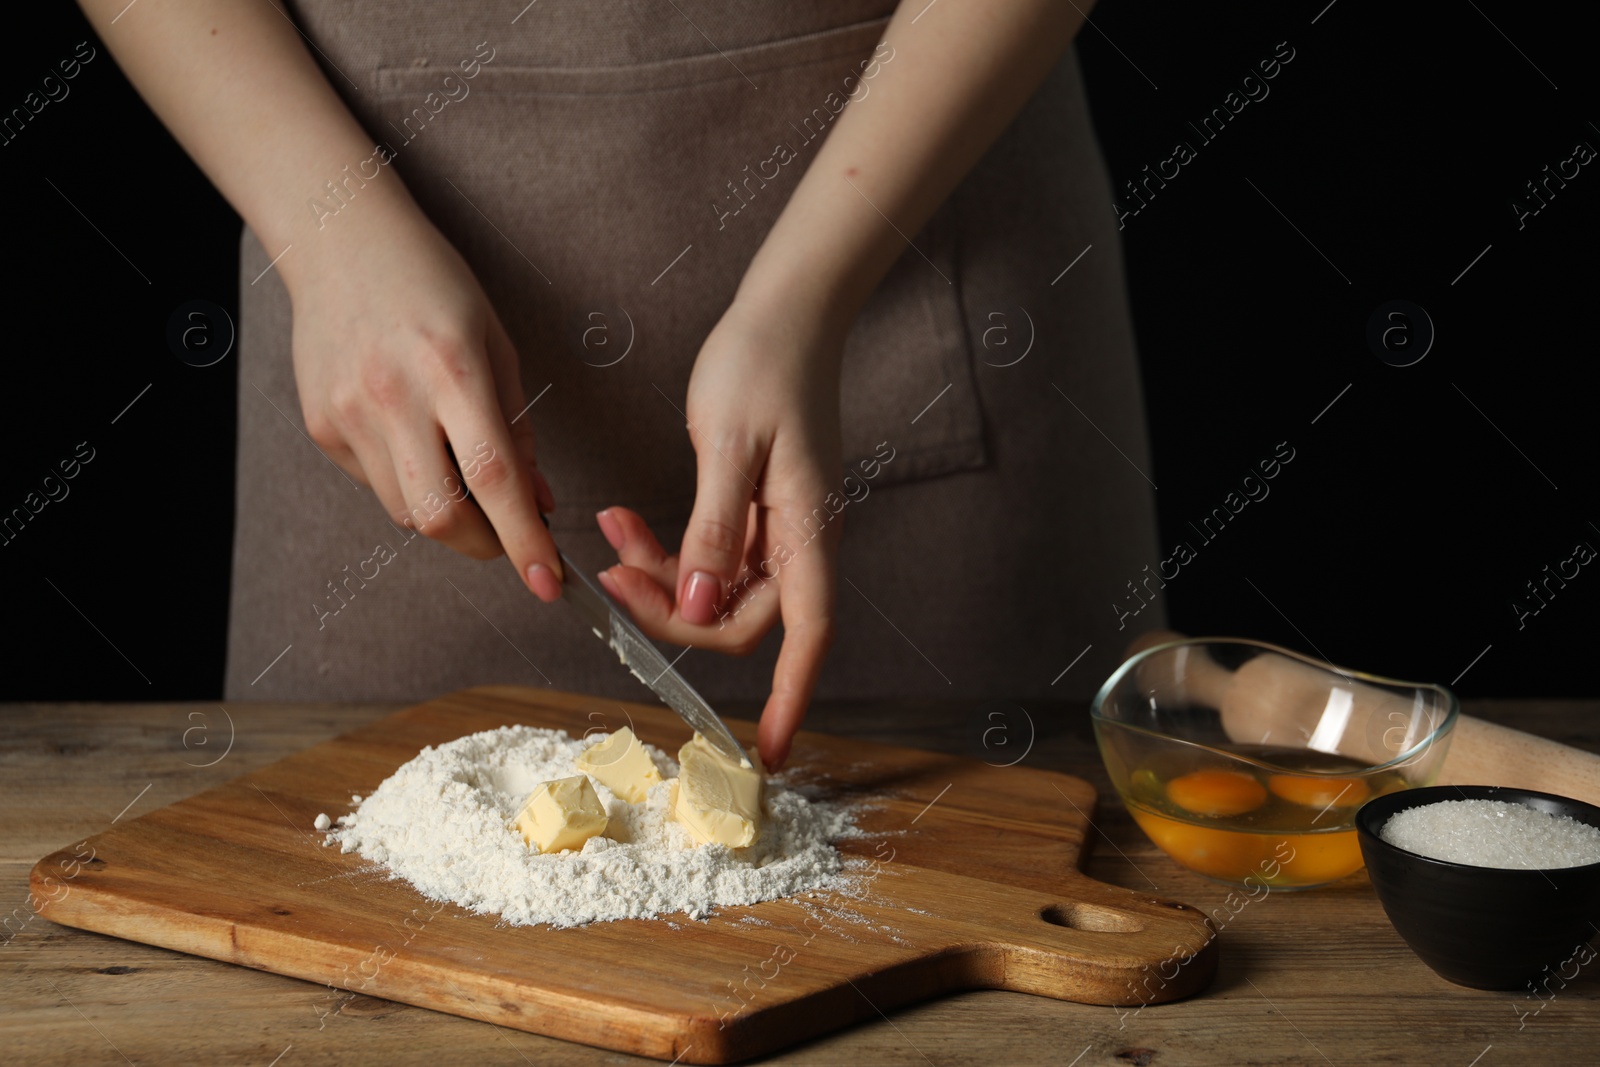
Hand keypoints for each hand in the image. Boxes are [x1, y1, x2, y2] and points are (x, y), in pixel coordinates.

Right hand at [286, 197, 562, 597]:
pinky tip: (414, 439)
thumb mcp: (496, 344)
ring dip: (447, 515)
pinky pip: (375, 485)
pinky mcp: (321, 426)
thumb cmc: (433, 286)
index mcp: (452, 369)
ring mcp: (349, 414)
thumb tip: (539, 502)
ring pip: (406, 511)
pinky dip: (408, 483)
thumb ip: (519, 428)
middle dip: (485, 545)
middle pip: (440, 516)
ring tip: (461, 471)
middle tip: (510, 535)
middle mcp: (394, 396)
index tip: (548, 581)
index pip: (493, 478)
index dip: (524, 539)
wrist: (341, 242)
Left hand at [595, 298, 845, 770]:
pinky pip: (709, 557)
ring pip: (716, 592)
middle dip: (673, 615)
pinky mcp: (753, 510)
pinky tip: (626, 521)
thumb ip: (714, 532)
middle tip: (612, 577)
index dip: (790, 698)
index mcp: (808, 532)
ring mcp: (777, 528)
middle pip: (739, 619)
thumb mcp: (730, 447)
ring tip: (609, 536)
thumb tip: (698, 607)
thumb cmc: (764, 368)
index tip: (767, 752)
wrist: (784, 315)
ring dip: (660, 580)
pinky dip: (666, 551)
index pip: (807, 637)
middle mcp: (798, 541)